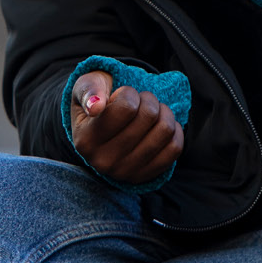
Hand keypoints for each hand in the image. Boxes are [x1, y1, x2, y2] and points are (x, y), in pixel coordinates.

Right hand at [69, 71, 183, 184]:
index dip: (129, 93)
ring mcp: (126, 172)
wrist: (101, 132)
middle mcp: (104, 161)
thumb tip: (96, 106)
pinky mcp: (146, 176)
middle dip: (147, 100)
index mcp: (85, 140)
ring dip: (163, 112)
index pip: (126, 107)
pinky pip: (175, 148)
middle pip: (149, 115)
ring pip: (165, 130)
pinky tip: (160, 125)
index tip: (122, 95)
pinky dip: (174, 130)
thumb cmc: (96, 101)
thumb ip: (89, 91)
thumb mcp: (86, 86)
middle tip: (139, 102)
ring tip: (151, 112)